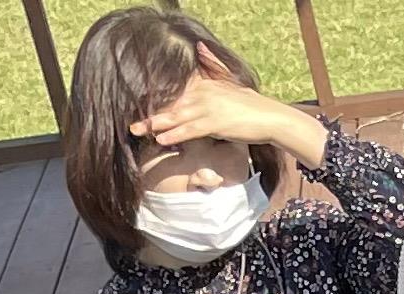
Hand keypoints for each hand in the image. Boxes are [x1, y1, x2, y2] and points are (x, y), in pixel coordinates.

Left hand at [138, 71, 326, 167]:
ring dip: (156, 125)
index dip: (158, 102)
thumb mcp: (232, 80)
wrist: (271, 117)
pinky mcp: (215, 123)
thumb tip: (199, 45)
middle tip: (132, 124)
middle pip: (171, 106)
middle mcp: (203, 94)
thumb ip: (213, 63)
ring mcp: (208, 108)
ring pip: (176, 118)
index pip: (176, 93)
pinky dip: (175, 134)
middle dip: (151, 116)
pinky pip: (190, 129)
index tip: (140, 108)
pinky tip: (162, 139)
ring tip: (139, 131)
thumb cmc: (252, 105)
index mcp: (205, 86)